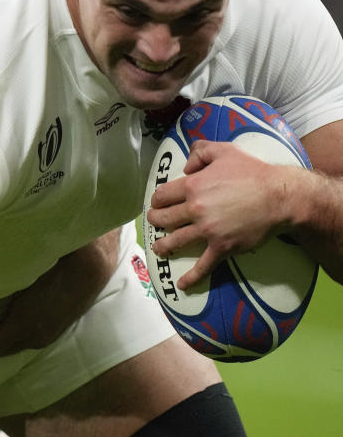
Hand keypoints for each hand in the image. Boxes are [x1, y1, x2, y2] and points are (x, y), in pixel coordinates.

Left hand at [0, 230, 119, 355]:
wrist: (89, 264)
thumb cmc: (48, 267)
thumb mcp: (15, 282)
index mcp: (23, 330)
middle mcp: (36, 338)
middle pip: (3, 348)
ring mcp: (49, 335)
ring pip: (18, 342)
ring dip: (6, 328)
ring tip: (0, 305)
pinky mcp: (59, 328)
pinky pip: (32, 334)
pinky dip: (20, 325)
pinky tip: (20, 303)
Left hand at [147, 140, 294, 289]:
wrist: (280, 197)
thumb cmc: (253, 172)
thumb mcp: (224, 151)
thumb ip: (200, 152)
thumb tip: (185, 166)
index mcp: (192, 186)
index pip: (162, 196)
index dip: (157, 200)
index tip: (158, 204)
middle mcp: (195, 209)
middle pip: (164, 219)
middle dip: (156, 221)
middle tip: (156, 223)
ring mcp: (207, 230)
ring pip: (175, 241)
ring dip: (163, 246)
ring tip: (159, 248)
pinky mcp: (222, 247)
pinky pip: (203, 265)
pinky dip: (191, 277)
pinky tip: (182, 285)